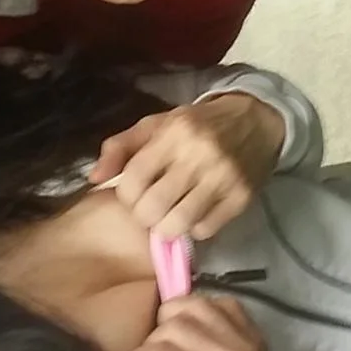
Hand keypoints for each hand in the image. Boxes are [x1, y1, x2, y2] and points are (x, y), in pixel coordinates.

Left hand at [89, 93, 283, 239]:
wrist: (256, 120)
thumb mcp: (157, 124)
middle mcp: (197, 156)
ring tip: (169, 216)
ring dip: (166, 227)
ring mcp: (222, 179)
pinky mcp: (241, 198)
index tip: (134, 194)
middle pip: (152, 208)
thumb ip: (120, 147)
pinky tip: (194, 214)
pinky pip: (205, 230)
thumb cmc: (198, 124)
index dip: (126, 195)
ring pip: (178, 224)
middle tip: (151, 209)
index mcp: (172, 134)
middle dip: (144, 215)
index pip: (133, 180)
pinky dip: (194, 228)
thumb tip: (94, 179)